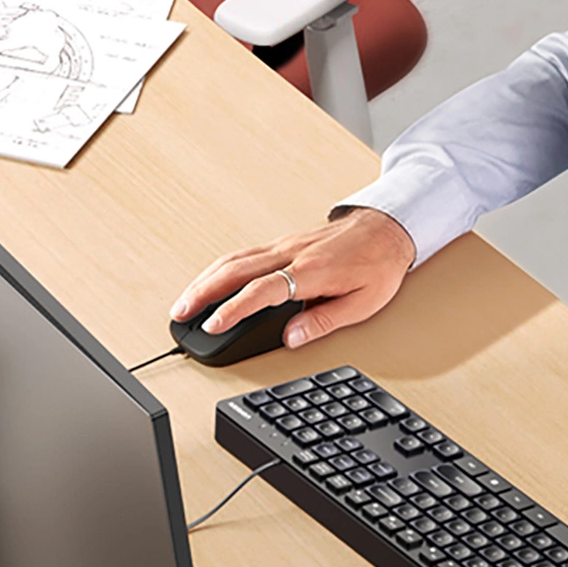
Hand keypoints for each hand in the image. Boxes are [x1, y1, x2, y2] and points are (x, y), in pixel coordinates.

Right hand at [169, 208, 416, 348]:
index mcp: (310, 271)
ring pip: (234, 260)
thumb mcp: (362, 303)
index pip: (261, 291)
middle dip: (202, 293)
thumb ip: (323, 321)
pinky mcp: (283, 243)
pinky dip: (220, 268)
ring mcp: (284, 245)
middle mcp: (291, 254)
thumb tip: (291, 338)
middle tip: (180, 315)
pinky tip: (209, 281)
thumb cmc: (378, 264)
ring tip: (185, 302)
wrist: (387, 228)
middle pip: (234, 270)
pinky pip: (244, 254)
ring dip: (204, 280)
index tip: (212, 326)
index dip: (233, 310)